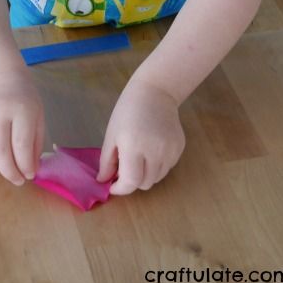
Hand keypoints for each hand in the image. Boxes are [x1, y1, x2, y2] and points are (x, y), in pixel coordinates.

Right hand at [0, 75, 44, 184]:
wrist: (4, 81)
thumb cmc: (26, 102)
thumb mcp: (38, 119)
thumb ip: (35, 145)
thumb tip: (29, 171)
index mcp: (20, 110)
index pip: (21, 145)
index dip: (25, 165)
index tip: (30, 175)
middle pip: (0, 152)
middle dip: (10, 172)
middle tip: (18, 181)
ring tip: (10, 170)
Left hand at [97, 79, 184, 194]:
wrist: (154, 93)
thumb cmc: (127, 112)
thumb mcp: (111, 135)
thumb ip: (107, 161)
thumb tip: (103, 181)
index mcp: (134, 146)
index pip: (131, 181)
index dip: (121, 189)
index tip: (113, 186)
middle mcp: (155, 151)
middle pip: (145, 183)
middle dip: (132, 182)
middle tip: (123, 170)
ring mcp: (170, 150)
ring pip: (157, 178)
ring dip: (145, 175)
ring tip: (137, 158)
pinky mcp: (179, 148)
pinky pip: (166, 168)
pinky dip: (156, 167)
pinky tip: (150, 151)